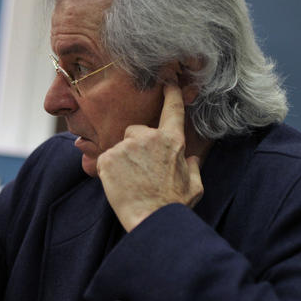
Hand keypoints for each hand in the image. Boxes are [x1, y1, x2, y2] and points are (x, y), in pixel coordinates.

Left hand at [96, 83, 203, 231]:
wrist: (151, 220)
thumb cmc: (173, 205)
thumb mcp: (194, 186)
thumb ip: (192, 168)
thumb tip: (192, 159)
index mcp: (172, 141)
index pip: (172, 110)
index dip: (170, 93)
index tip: (167, 80)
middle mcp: (148, 137)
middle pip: (136, 130)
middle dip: (136, 145)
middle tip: (141, 170)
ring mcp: (126, 146)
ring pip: (120, 146)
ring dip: (123, 159)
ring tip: (131, 182)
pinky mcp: (108, 157)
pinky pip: (106, 158)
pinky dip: (109, 170)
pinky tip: (120, 185)